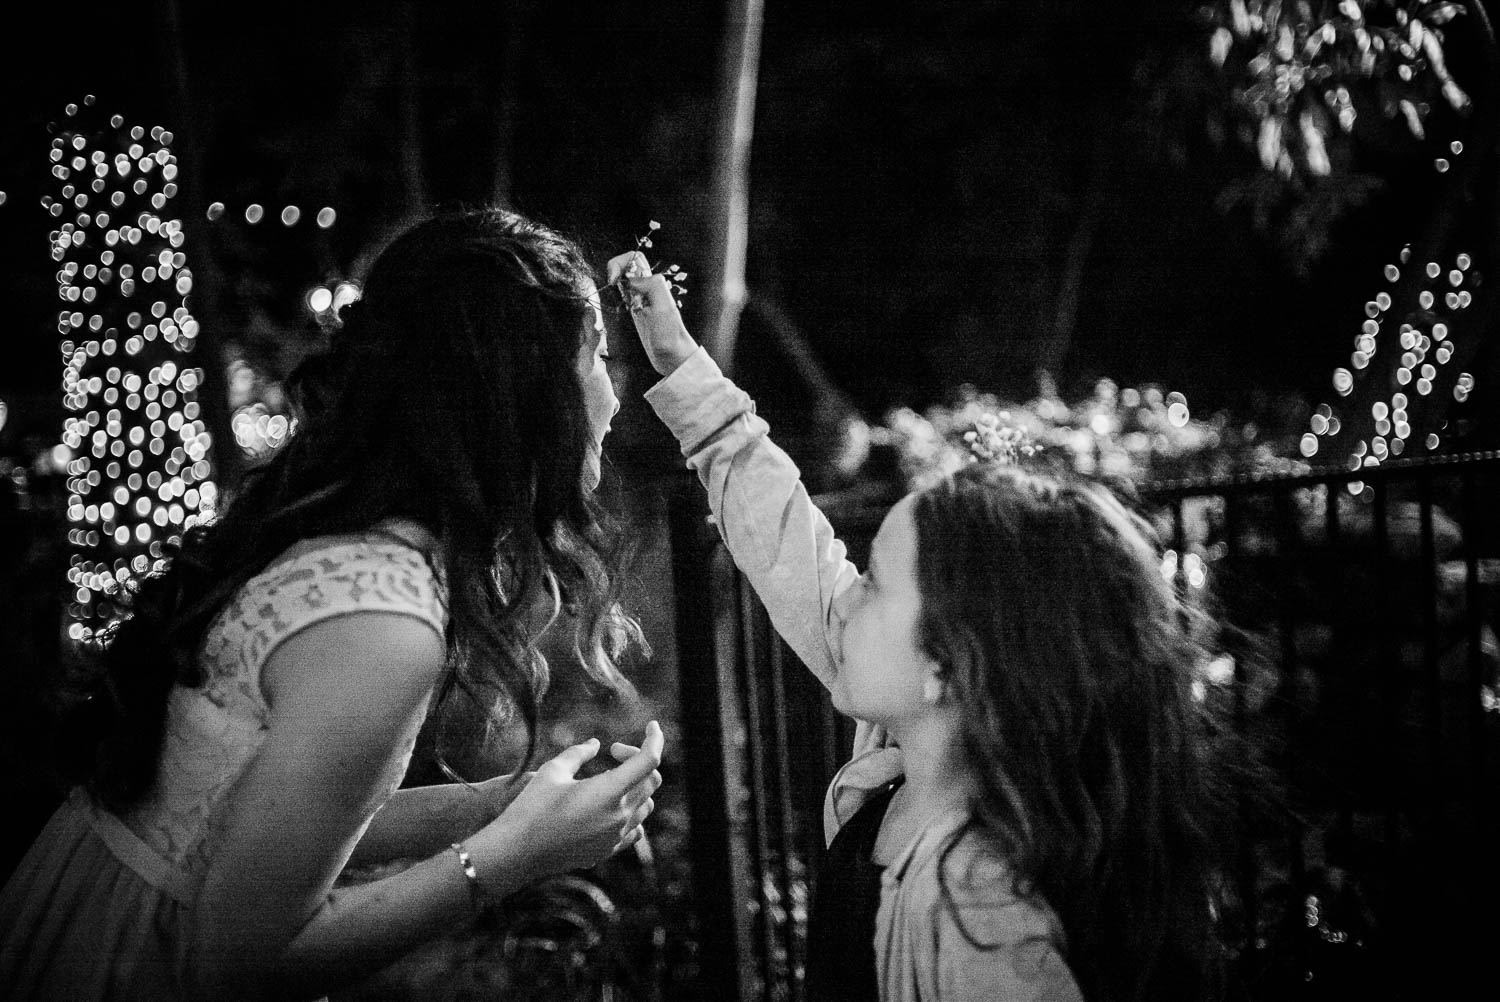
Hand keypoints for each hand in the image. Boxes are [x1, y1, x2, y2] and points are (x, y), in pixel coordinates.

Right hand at [471, 721, 663, 880]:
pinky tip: (610, 806)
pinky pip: (634, 829)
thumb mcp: (553, 770)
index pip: (648, 760)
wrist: (517, 852)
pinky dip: (630, 812)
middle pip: (650, 781)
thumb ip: (579, 753)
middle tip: (613, 753)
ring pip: (645, 806)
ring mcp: (615, 837)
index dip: (654, 738)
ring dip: (635, 786)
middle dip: (637, 760)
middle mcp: (618, 816)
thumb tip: (596, 745)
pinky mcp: (607, 851)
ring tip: (608, 779)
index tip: (651, 725)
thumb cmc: (531, 807)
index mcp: (608, 792)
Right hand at [605, 251, 698, 376]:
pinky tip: (617, 305)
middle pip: (627, 265)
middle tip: (611, 284)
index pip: (634, 258)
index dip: (620, 263)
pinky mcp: (636, 312)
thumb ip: (652, 286)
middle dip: (614, 269)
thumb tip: (631, 281)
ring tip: (613, 293)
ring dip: (614, 281)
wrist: (672, 358)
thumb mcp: (664, 308)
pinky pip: (623, 294)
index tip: (614, 280)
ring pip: (623, 278)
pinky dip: (615, 294)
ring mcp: (641, 299)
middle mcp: (647, 288)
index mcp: (653, 283)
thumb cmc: (670, 336)